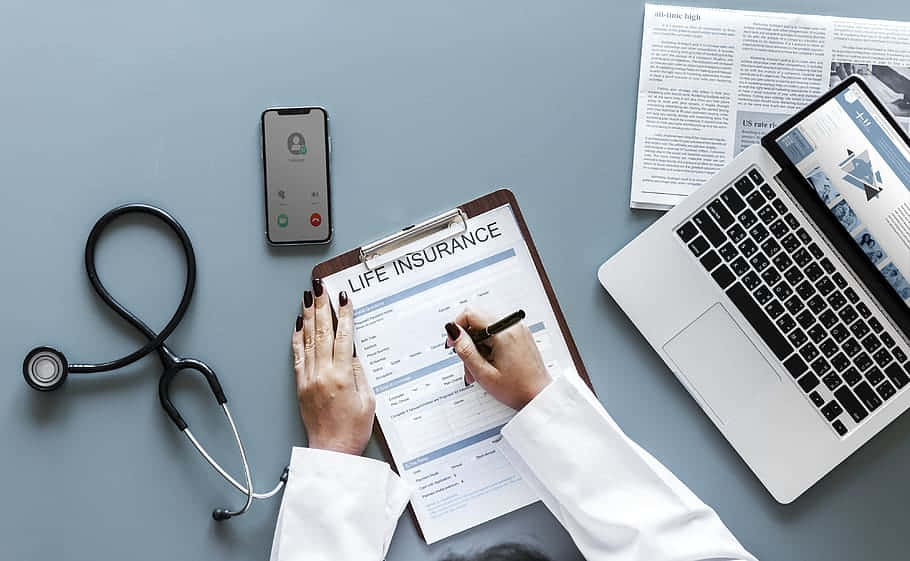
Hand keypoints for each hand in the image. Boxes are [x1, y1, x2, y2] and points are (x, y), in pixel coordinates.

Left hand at [291, 279, 374, 455]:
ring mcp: (309, 378)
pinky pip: (297, 356)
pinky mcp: (300, 385)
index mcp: (342, 377)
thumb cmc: (353, 431)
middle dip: (321, 307)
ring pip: (307, 340)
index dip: (344, 315)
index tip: (344, 298)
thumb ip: (359, 373)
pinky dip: (297, 338)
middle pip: (322, 332)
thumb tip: (351, 351)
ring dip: (308, 316)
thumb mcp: (368, 400)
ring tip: (308, 297)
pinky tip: (297, 324)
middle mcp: (322, 374)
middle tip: (320, 288)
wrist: (331, 452)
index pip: (343, 337)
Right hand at [445, 308, 550, 409]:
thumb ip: (466, 350)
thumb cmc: (517, 389)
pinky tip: (489, 363)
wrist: (539, 396)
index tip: (454, 344)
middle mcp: (512, 326)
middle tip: (467, 363)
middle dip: (468, 342)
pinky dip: (489, 346)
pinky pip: (497, 333)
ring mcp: (518, 329)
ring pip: (486, 329)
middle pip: (477, 321)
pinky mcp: (520, 335)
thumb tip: (452, 330)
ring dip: (477, 347)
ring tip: (479, 369)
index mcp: (504, 333)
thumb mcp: (484, 373)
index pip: (470, 314)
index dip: (457, 328)